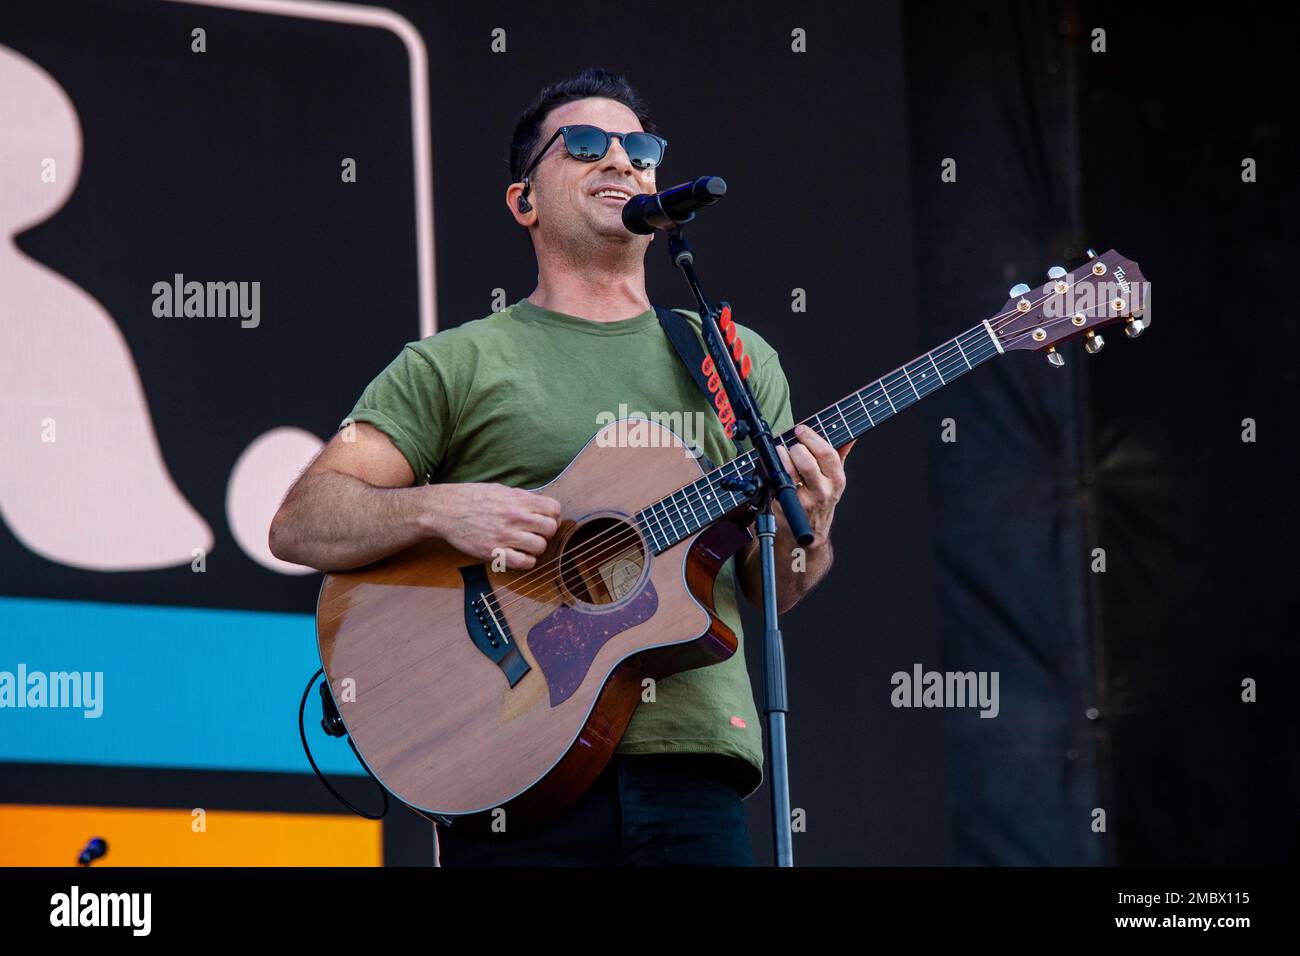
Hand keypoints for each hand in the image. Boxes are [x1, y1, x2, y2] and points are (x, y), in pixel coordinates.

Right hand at [425, 483, 561, 568]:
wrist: (445, 510)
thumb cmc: (471, 498)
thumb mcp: (501, 490)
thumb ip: (523, 498)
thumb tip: (542, 507)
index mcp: (518, 499)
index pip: (554, 509)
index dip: (552, 516)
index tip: (544, 519)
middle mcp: (514, 517)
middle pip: (550, 529)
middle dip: (546, 532)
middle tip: (535, 533)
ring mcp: (504, 536)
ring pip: (540, 547)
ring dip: (536, 548)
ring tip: (525, 545)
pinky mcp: (494, 552)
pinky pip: (524, 563)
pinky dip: (525, 561)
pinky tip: (518, 555)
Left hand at [774, 424, 854, 547]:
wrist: (812, 532)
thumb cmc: (822, 500)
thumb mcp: (835, 480)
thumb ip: (840, 456)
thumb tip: (850, 437)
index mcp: (837, 481)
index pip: (827, 453)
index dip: (811, 438)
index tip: (801, 430)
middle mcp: (822, 492)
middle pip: (806, 461)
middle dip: (795, 448)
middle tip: (792, 446)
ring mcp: (803, 500)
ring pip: (789, 470)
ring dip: (781, 456)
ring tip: (781, 452)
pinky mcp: (786, 506)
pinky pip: (776, 482)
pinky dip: (773, 470)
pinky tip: (775, 468)